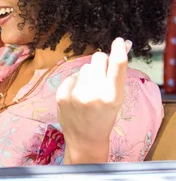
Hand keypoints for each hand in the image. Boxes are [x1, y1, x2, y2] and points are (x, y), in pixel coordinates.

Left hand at [56, 37, 131, 163]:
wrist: (84, 139)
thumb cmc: (104, 117)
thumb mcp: (116, 100)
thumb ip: (115, 76)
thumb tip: (119, 48)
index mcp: (112, 96)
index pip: (117, 65)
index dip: (118, 50)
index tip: (118, 41)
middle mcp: (94, 93)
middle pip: (98, 59)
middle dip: (101, 62)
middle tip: (101, 75)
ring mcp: (75, 93)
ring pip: (84, 67)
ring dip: (88, 74)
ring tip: (88, 91)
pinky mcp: (61, 93)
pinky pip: (72, 75)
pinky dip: (76, 82)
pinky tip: (77, 96)